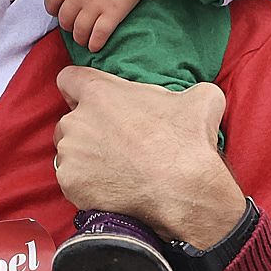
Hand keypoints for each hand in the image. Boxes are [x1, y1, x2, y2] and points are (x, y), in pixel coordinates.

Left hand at [44, 0, 162, 52]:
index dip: (52, 8)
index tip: (56, 11)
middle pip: (65, 18)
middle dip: (67, 25)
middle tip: (73, 26)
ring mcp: (94, 6)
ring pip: (79, 30)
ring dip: (79, 38)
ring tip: (83, 40)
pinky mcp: (112, 14)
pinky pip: (99, 35)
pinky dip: (95, 44)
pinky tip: (95, 46)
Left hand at [52, 66, 244, 247]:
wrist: (183, 191)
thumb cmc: (187, 142)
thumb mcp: (201, 99)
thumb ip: (189, 90)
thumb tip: (196, 95)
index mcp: (100, 94)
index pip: (68, 78)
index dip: (78, 88)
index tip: (91, 101)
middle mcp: (77, 121)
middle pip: (70, 120)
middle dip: (88, 130)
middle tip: (117, 143)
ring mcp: (70, 154)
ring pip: (69, 152)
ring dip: (86, 158)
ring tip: (116, 169)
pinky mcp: (70, 183)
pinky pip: (72, 180)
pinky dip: (87, 185)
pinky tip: (112, 187)